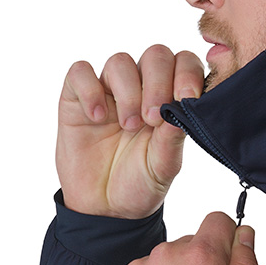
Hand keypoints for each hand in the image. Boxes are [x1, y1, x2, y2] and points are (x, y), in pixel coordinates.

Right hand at [56, 45, 204, 218]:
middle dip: (158, 82)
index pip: (184, 63)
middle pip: (155, 55)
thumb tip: (183, 106)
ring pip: (120, 61)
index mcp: (171, 98)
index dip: (188, 73)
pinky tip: (97, 117)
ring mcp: (109, 90)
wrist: (105, 208)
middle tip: (154, 118)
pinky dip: (90, 89)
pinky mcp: (77, 98)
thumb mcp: (164, 165)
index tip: (187, 99)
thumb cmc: (140, 181)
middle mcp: (142, 87)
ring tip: (129, 125)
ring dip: (128, 91)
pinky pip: (80, 72)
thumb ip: (173, 137)